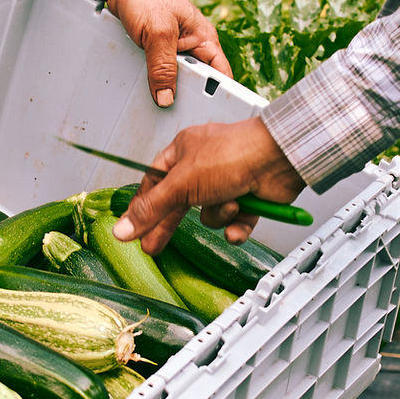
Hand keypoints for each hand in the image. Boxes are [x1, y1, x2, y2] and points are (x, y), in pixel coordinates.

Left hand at [45, 0, 230, 105]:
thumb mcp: (158, 33)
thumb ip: (163, 66)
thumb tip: (166, 99)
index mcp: (205, 39)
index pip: (221, 75)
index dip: (218, 96)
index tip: (208, 117)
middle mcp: (192, 46)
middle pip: (197, 82)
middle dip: (187, 98)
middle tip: (177, 118)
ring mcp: (172, 49)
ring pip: (174, 80)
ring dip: (165, 90)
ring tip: (159, 107)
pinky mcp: (153, 50)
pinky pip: (156, 73)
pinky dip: (150, 82)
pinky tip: (143, 92)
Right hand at [112, 118, 305, 253]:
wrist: (278, 158)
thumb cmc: (232, 154)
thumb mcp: (182, 183)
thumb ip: (152, 209)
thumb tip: (122, 229)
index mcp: (184, 151)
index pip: (154, 182)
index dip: (144, 205)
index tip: (132, 227)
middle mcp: (204, 166)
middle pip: (178, 204)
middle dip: (169, 225)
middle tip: (152, 247)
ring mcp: (227, 182)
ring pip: (209, 215)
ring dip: (219, 214)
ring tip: (229, 202)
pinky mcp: (248, 200)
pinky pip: (234, 223)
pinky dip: (237, 225)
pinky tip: (239, 223)